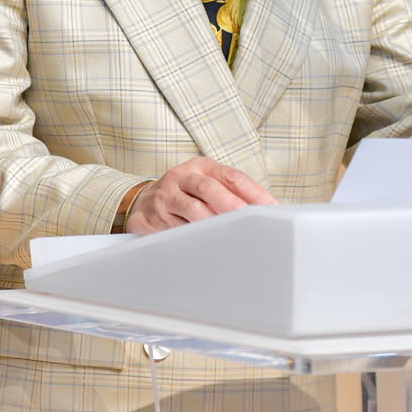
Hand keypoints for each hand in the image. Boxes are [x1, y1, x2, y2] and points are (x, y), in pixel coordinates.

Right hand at [126, 156, 275, 233]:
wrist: (141, 202)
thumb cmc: (183, 193)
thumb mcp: (204, 183)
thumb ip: (231, 193)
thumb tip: (263, 209)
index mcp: (200, 166)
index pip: (231, 176)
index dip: (252, 191)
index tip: (270, 207)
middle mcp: (181, 177)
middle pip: (209, 188)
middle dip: (232, 205)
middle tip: (251, 220)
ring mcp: (165, 197)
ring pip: (192, 210)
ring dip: (214, 223)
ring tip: (233, 234)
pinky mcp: (153, 218)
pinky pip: (176, 230)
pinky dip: (194, 238)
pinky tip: (208, 245)